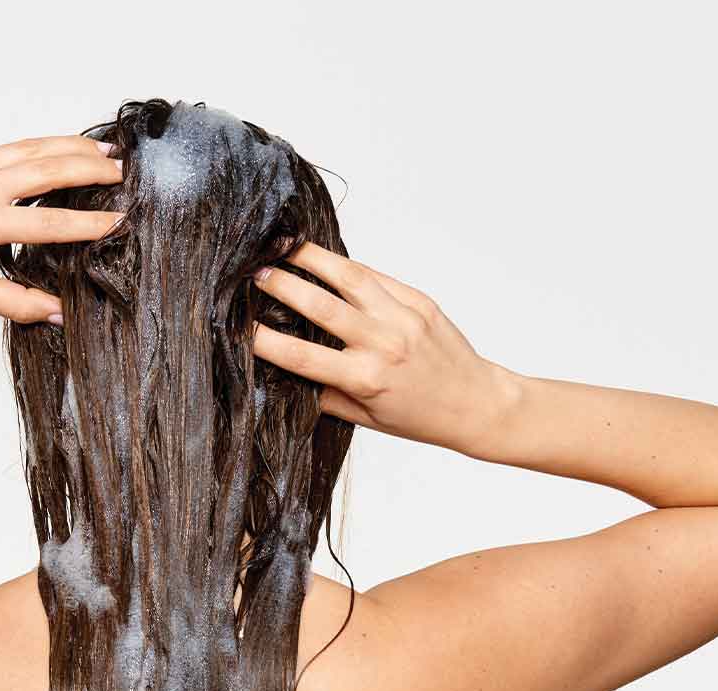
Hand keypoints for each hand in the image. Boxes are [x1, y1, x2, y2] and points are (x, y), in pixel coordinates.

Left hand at [0, 135, 122, 319]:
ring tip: (103, 150)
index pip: (47, 222)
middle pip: (45, 167)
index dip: (87, 224)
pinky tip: (59, 152)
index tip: (118, 221)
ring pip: (27, 148)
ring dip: (68, 146)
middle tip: (123, 171)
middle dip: (88, 166)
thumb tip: (59, 315)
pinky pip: (6, 149)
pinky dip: (38, 149)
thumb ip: (17, 303)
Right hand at [252, 244, 521, 455]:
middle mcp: (383, 343)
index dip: (267, 341)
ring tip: (285, 245)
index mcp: (366, 378)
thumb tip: (290, 372)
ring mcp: (403, 317)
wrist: (476, 402)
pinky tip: (324, 258)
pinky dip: (347, 266)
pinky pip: (375, 277)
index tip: (241, 327)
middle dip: (283, 286)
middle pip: (321, 305)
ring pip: (349, 277)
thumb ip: (328, 394)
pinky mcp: (419, 300)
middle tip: (256, 274)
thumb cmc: (419, 417)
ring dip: (313, 258)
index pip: (304, 356)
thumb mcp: (366, 418)